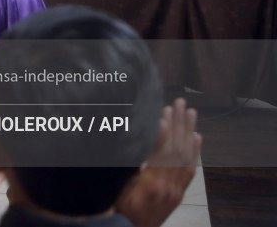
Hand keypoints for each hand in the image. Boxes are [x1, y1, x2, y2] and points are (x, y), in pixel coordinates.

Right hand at [115, 98, 201, 226]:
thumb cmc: (120, 212)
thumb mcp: (118, 189)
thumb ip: (127, 169)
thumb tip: (131, 144)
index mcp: (151, 186)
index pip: (161, 153)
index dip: (162, 133)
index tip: (163, 114)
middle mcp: (168, 187)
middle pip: (177, 150)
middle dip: (178, 124)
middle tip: (179, 103)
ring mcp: (176, 191)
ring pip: (186, 157)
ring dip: (189, 132)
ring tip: (191, 112)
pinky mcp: (178, 194)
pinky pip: (190, 169)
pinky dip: (195, 151)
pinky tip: (197, 137)